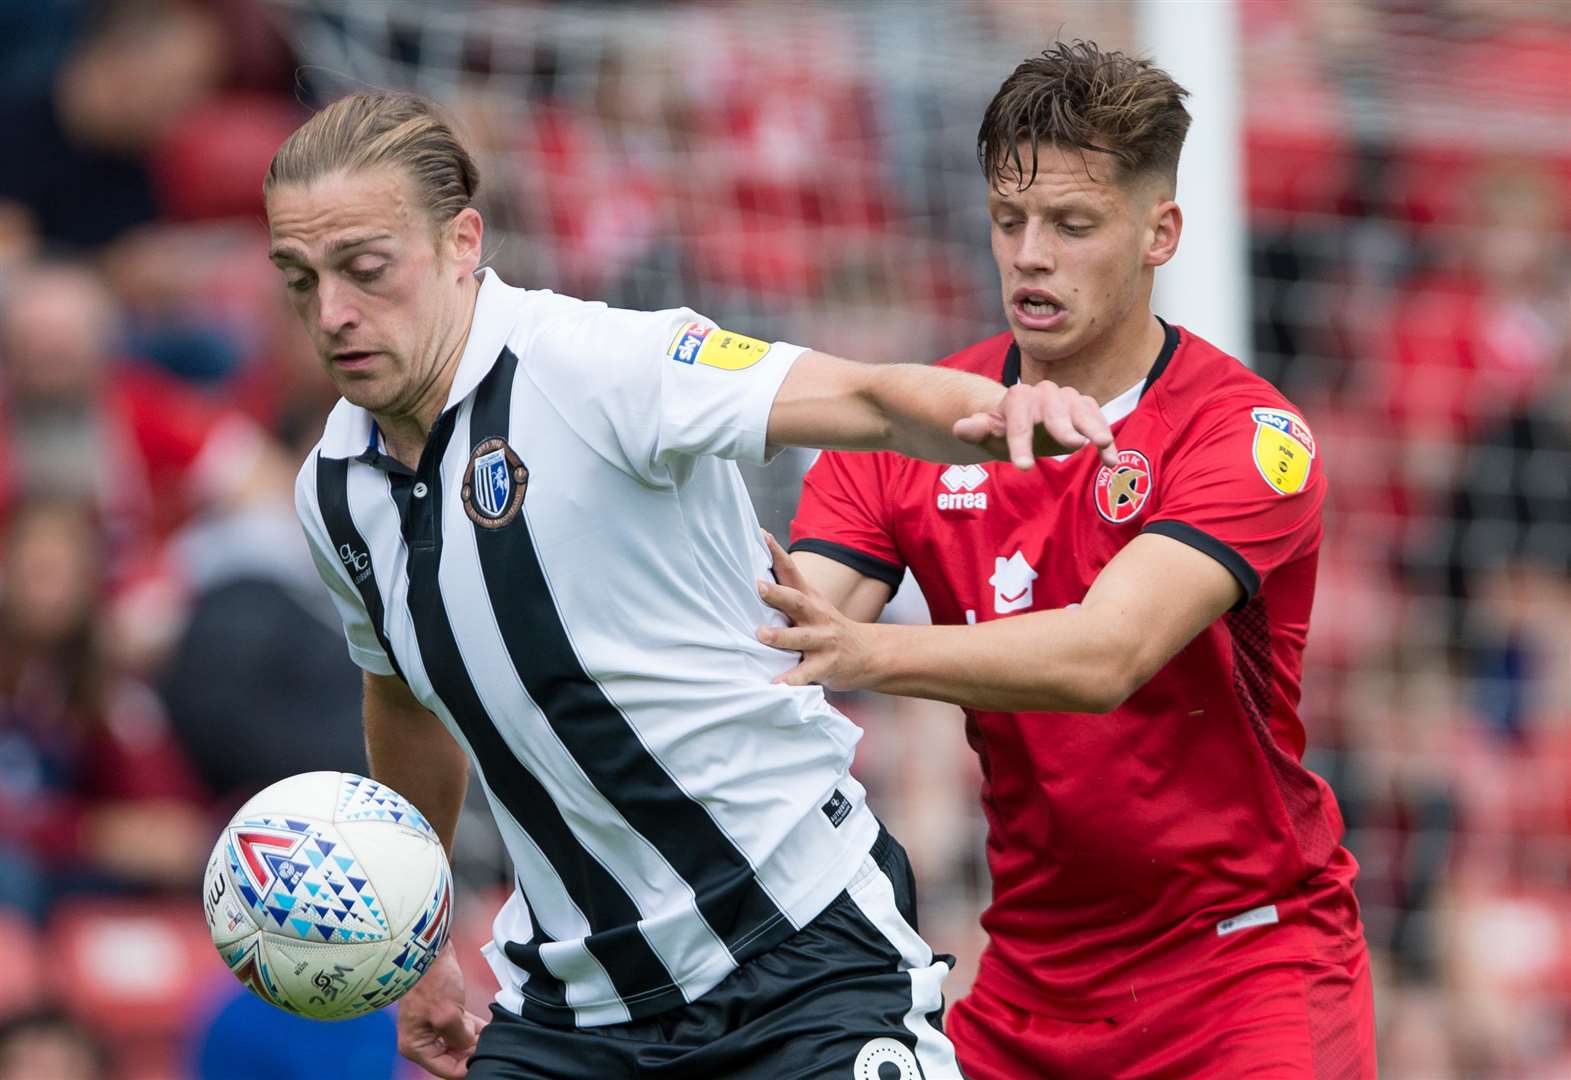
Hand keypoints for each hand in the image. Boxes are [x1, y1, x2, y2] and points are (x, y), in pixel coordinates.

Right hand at [396, 945, 487, 1078]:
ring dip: (475, 1040)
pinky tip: (489, 1027)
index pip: (447, 1070)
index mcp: (416, 1046)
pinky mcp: (443, 1011)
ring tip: (493, 1035)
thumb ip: (461, 1038)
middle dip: (472, 1052)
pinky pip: (462, 1027)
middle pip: (453, 1057)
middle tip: (492, 1044)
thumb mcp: (448, 1016)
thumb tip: (471, 1045)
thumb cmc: (431, 981)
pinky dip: (474, 1028)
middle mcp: (422, 1039)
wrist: (426, 949)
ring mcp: (432, 1025)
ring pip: (460, 1042)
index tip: (487, 1056)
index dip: (468, 1065)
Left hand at [755, 532, 880, 690]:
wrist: (869, 654)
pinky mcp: (825, 665)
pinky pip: (806, 674)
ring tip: (762, 635)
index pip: (791, 571)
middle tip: (759, 586)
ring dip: (781, 636)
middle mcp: (817, 617)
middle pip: (797, 601)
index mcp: (810, 599)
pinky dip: (791, 679)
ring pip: (800, 638)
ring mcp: (822, 641)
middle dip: (778, 594)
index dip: (776, 552)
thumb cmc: (829, 627)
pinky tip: (776, 685)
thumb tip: (754, 575)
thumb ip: (788, 591)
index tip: (761, 535)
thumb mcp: (813, 605)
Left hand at [954, 380, 1117, 469]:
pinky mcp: (1085, 409)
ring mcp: (1068, 399)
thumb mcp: (986, 432)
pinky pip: (1098, 421)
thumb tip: (960, 427)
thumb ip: (975, 429)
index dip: (1020, 446)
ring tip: (1102, 445)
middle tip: (1074, 445)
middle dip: (1063, 427)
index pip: (1018, 423)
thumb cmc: (1002, 429)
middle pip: (1055, 411)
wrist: (1023, 422)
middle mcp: (1045, 393)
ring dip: (1094, 428)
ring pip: (1082, 412)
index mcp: (1017, 398)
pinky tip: (1111, 461)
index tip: (1024, 468)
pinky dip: (1107, 440)